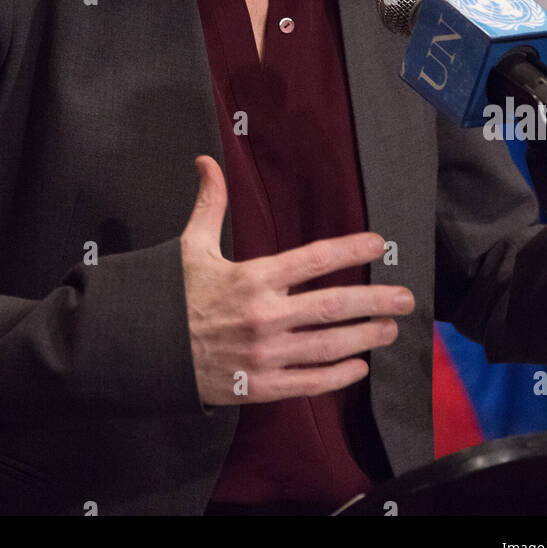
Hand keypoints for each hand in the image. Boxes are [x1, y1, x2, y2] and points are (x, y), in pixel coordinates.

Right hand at [180, 155, 414, 406]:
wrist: (140, 348)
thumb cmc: (171, 295)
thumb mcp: (190, 246)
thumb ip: (209, 204)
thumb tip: (206, 161)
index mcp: (252, 278)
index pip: (313, 259)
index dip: (350, 249)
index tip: (378, 243)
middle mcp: (264, 316)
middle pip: (333, 307)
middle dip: (375, 302)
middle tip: (406, 298)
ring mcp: (263, 355)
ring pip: (327, 347)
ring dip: (364, 338)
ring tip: (390, 330)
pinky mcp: (257, 386)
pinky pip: (307, 383)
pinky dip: (337, 377)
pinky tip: (358, 368)